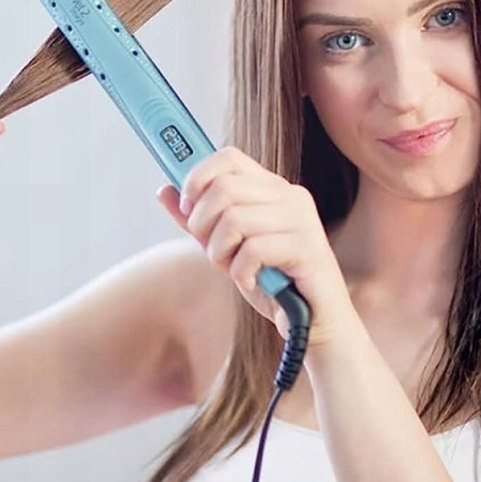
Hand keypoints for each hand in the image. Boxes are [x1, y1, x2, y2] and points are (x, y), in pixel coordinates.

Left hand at [156, 146, 357, 345]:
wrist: (315, 324)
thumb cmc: (275, 284)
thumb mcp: (228, 250)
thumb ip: (200, 221)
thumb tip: (164, 190)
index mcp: (274, 189)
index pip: (229, 157)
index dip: (198, 175)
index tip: (186, 205)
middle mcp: (291, 196)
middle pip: (224, 187)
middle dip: (203, 223)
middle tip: (213, 251)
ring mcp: (302, 219)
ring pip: (233, 218)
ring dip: (221, 252)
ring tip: (236, 269)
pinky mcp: (306, 246)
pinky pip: (252, 249)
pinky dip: (241, 272)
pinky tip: (253, 282)